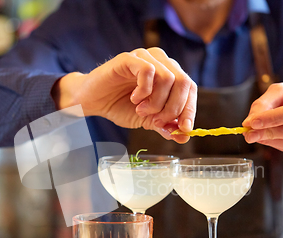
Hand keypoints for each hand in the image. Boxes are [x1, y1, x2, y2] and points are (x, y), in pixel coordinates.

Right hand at [52, 48, 196, 142]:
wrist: (92, 101)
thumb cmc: (119, 106)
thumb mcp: (147, 120)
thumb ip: (165, 125)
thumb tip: (184, 136)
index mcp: (169, 73)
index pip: (190, 88)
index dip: (190, 109)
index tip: (184, 129)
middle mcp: (161, 61)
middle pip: (183, 82)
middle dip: (173, 108)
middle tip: (157, 122)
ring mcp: (145, 57)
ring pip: (168, 78)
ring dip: (156, 102)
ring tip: (141, 111)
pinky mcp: (129, 58)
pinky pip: (148, 71)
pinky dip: (144, 91)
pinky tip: (134, 99)